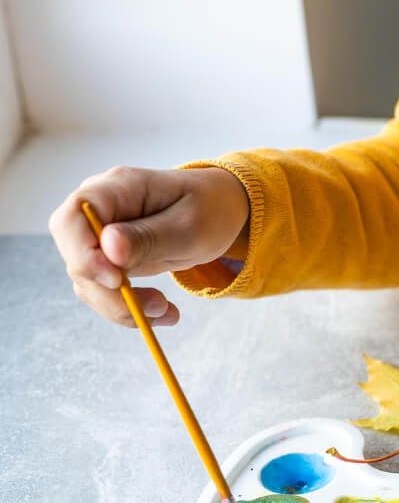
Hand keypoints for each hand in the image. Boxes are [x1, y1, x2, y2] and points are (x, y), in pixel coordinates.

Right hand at [49, 165, 249, 327]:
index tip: (116, 280)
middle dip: (109, 292)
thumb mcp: (191, 225)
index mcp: (117, 188)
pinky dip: (131, 308)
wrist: (221, 209)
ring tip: (166, 311)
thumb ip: (149, 237)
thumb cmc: (209, 208)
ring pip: (88, 281)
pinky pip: (105, 290)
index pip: (72, 219)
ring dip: (122, 306)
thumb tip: (108, 248)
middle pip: (76, 255)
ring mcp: (101, 235)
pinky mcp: (110, 259)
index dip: (83, 253)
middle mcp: (100, 210)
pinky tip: (163, 313)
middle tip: (156, 306)